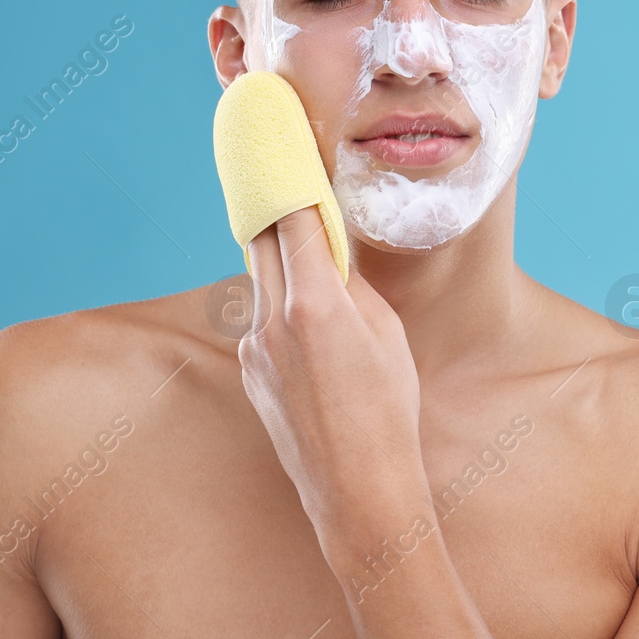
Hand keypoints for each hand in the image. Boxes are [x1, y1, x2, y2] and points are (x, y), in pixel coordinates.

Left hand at [239, 207, 426, 533]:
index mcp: (315, 303)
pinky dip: (280, 309)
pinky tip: (313, 338)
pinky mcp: (249, 369)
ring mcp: (254, 346)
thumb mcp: (386, 334)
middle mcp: (273, 319)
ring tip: (315, 274)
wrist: (358, 489)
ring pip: (261, 280)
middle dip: (277, 211)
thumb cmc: (390, 410)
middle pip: (263, 238)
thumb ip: (350, 285)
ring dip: (282, 265)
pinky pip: (260, 320)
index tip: (289, 149)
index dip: (291, 180)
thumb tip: (327, 256)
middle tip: (288, 184)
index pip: (293, 218)